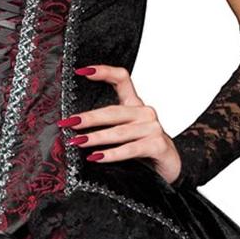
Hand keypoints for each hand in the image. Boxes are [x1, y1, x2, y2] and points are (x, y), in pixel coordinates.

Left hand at [61, 64, 182, 185]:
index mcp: (136, 105)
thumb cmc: (143, 148)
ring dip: (95, 137)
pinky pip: (130, 149)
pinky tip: (96, 157)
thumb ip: (108, 125)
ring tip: (77, 142)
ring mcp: (153, 128)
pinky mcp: (157, 145)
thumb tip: (75, 125)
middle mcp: (145, 113)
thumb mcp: (126, 132)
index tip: (82, 72)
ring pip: (119, 132)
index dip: (104, 72)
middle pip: (113, 111)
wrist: (170, 167)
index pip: (122, 79)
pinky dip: (112, 154)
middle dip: (88, 118)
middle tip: (69, 122)